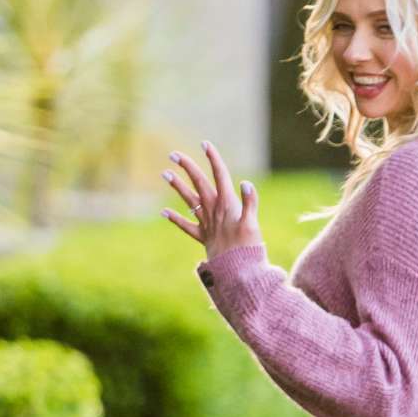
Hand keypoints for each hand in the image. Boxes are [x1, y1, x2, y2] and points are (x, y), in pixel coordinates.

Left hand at [162, 141, 263, 260]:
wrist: (238, 272)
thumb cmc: (249, 248)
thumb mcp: (253, 224)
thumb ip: (250, 203)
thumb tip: (245, 183)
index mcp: (227, 203)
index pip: (220, 175)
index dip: (213, 158)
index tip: (205, 143)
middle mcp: (214, 210)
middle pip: (199, 183)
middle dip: (187, 167)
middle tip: (173, 154)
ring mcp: (207, 223)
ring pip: (189, 200)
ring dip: (177, 186)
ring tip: (165, 173)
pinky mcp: (204, 237)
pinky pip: (187, 226)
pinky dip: (176, 219)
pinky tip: (164, 212)